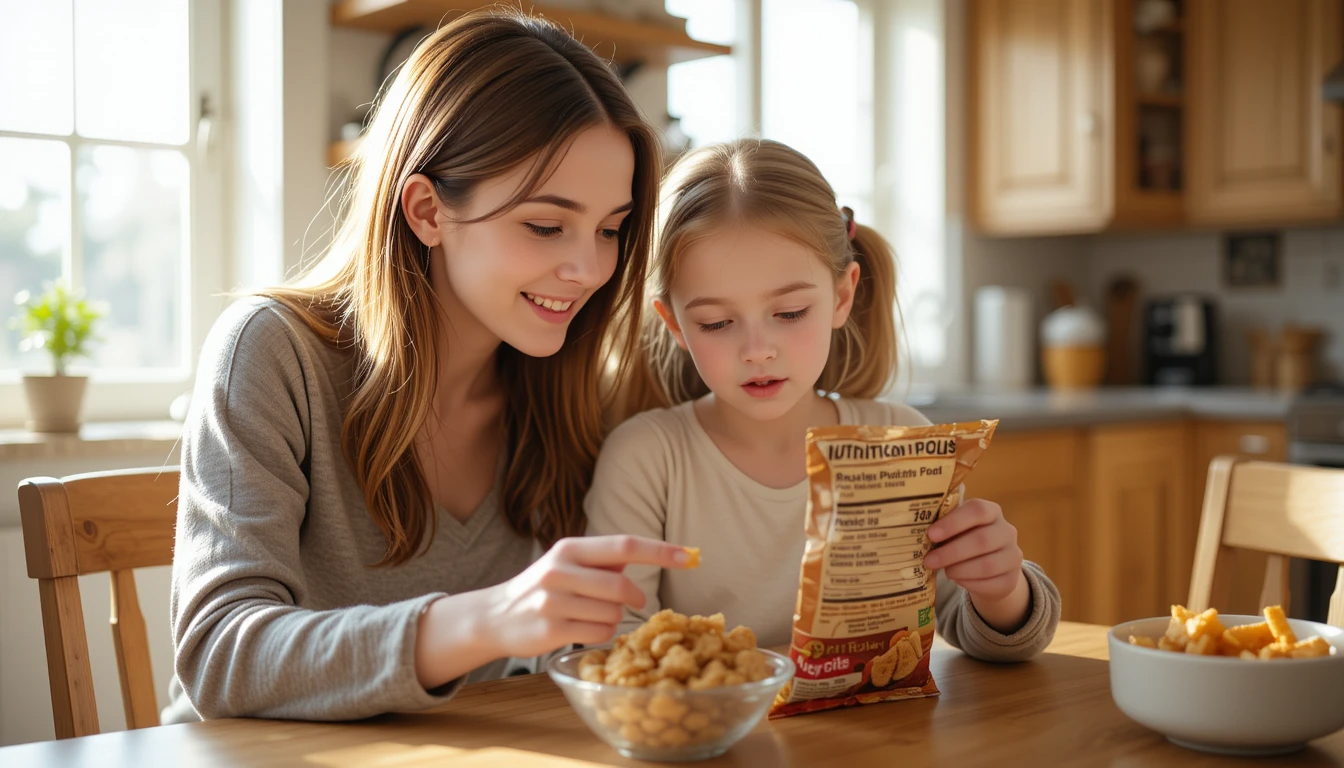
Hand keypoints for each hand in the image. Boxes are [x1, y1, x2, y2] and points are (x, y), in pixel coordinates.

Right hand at [486, 535, 692, 655]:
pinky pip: (599, 634)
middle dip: (634, 598)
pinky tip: (581, 629)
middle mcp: (559, 571)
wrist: (496, 616)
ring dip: (613, 618)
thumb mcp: (568, 563)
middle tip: (633, 602)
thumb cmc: (544, 587)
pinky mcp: (551, 630)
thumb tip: (656, 554)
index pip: (624, 546)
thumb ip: (604, 560)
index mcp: (570, 549)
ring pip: (612, 614)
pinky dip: (600, 634)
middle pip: (621, 586)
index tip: (690, 557)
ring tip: (590, 615)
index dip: (660, 552)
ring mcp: (553, 602)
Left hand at [924, 499, 1029, 632]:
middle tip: (928, 560)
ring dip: (960, 569)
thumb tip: (914, 535)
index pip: (977, 510)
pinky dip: (969, 583)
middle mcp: (1007, 531)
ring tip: (944, 571)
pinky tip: (958, 579)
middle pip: (981, 540)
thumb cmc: (965, 541)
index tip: (931, 534)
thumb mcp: (957, 530)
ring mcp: (1013, 556)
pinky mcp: (1012, 579)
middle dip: (951, 552)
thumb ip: (943, 528)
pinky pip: (990, 583)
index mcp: (991, 512)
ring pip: (987, 565)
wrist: (992, 569)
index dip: (953, 523)